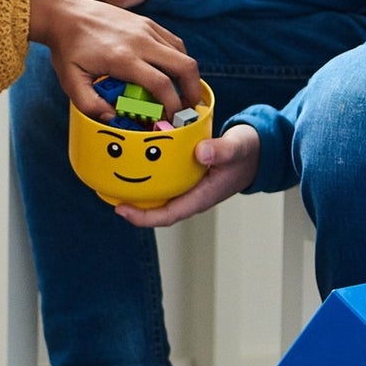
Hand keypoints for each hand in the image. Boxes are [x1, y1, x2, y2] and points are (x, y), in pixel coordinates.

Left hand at [28, 0, 201, 121]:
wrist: (64, 14)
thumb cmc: (67, 49)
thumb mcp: (71, 82)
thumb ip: (91, 106)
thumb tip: (114, 120)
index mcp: (123, 58)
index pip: (161, 85)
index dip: (171, 106)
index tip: (170, 120)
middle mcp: (140, 41)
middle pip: (184, 67)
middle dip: (192, 92)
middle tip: (188, 109)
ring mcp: (146, 29)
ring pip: (183, 53)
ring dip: (188, 76)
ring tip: (182, 93)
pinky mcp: (147, 22)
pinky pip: (174, 42)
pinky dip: (179, 59)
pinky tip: (171, 72)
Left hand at [115, 122, 261, 227]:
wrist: (258, 149)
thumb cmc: (248, 151)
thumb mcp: (237, 148)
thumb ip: (220, 151)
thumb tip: (200, 154)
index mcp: (202, 197)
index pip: (168, 215)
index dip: (143, 217)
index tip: (121, 210)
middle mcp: (192, 196)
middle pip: (157, 209)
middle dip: (133, 206)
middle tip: (106, 193)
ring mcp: (188, 188)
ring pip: (159, 196)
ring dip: (138, 192)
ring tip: (113, 181)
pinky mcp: (186, 176)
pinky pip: (163, 182)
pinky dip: (148, 176)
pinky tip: (134, 162)